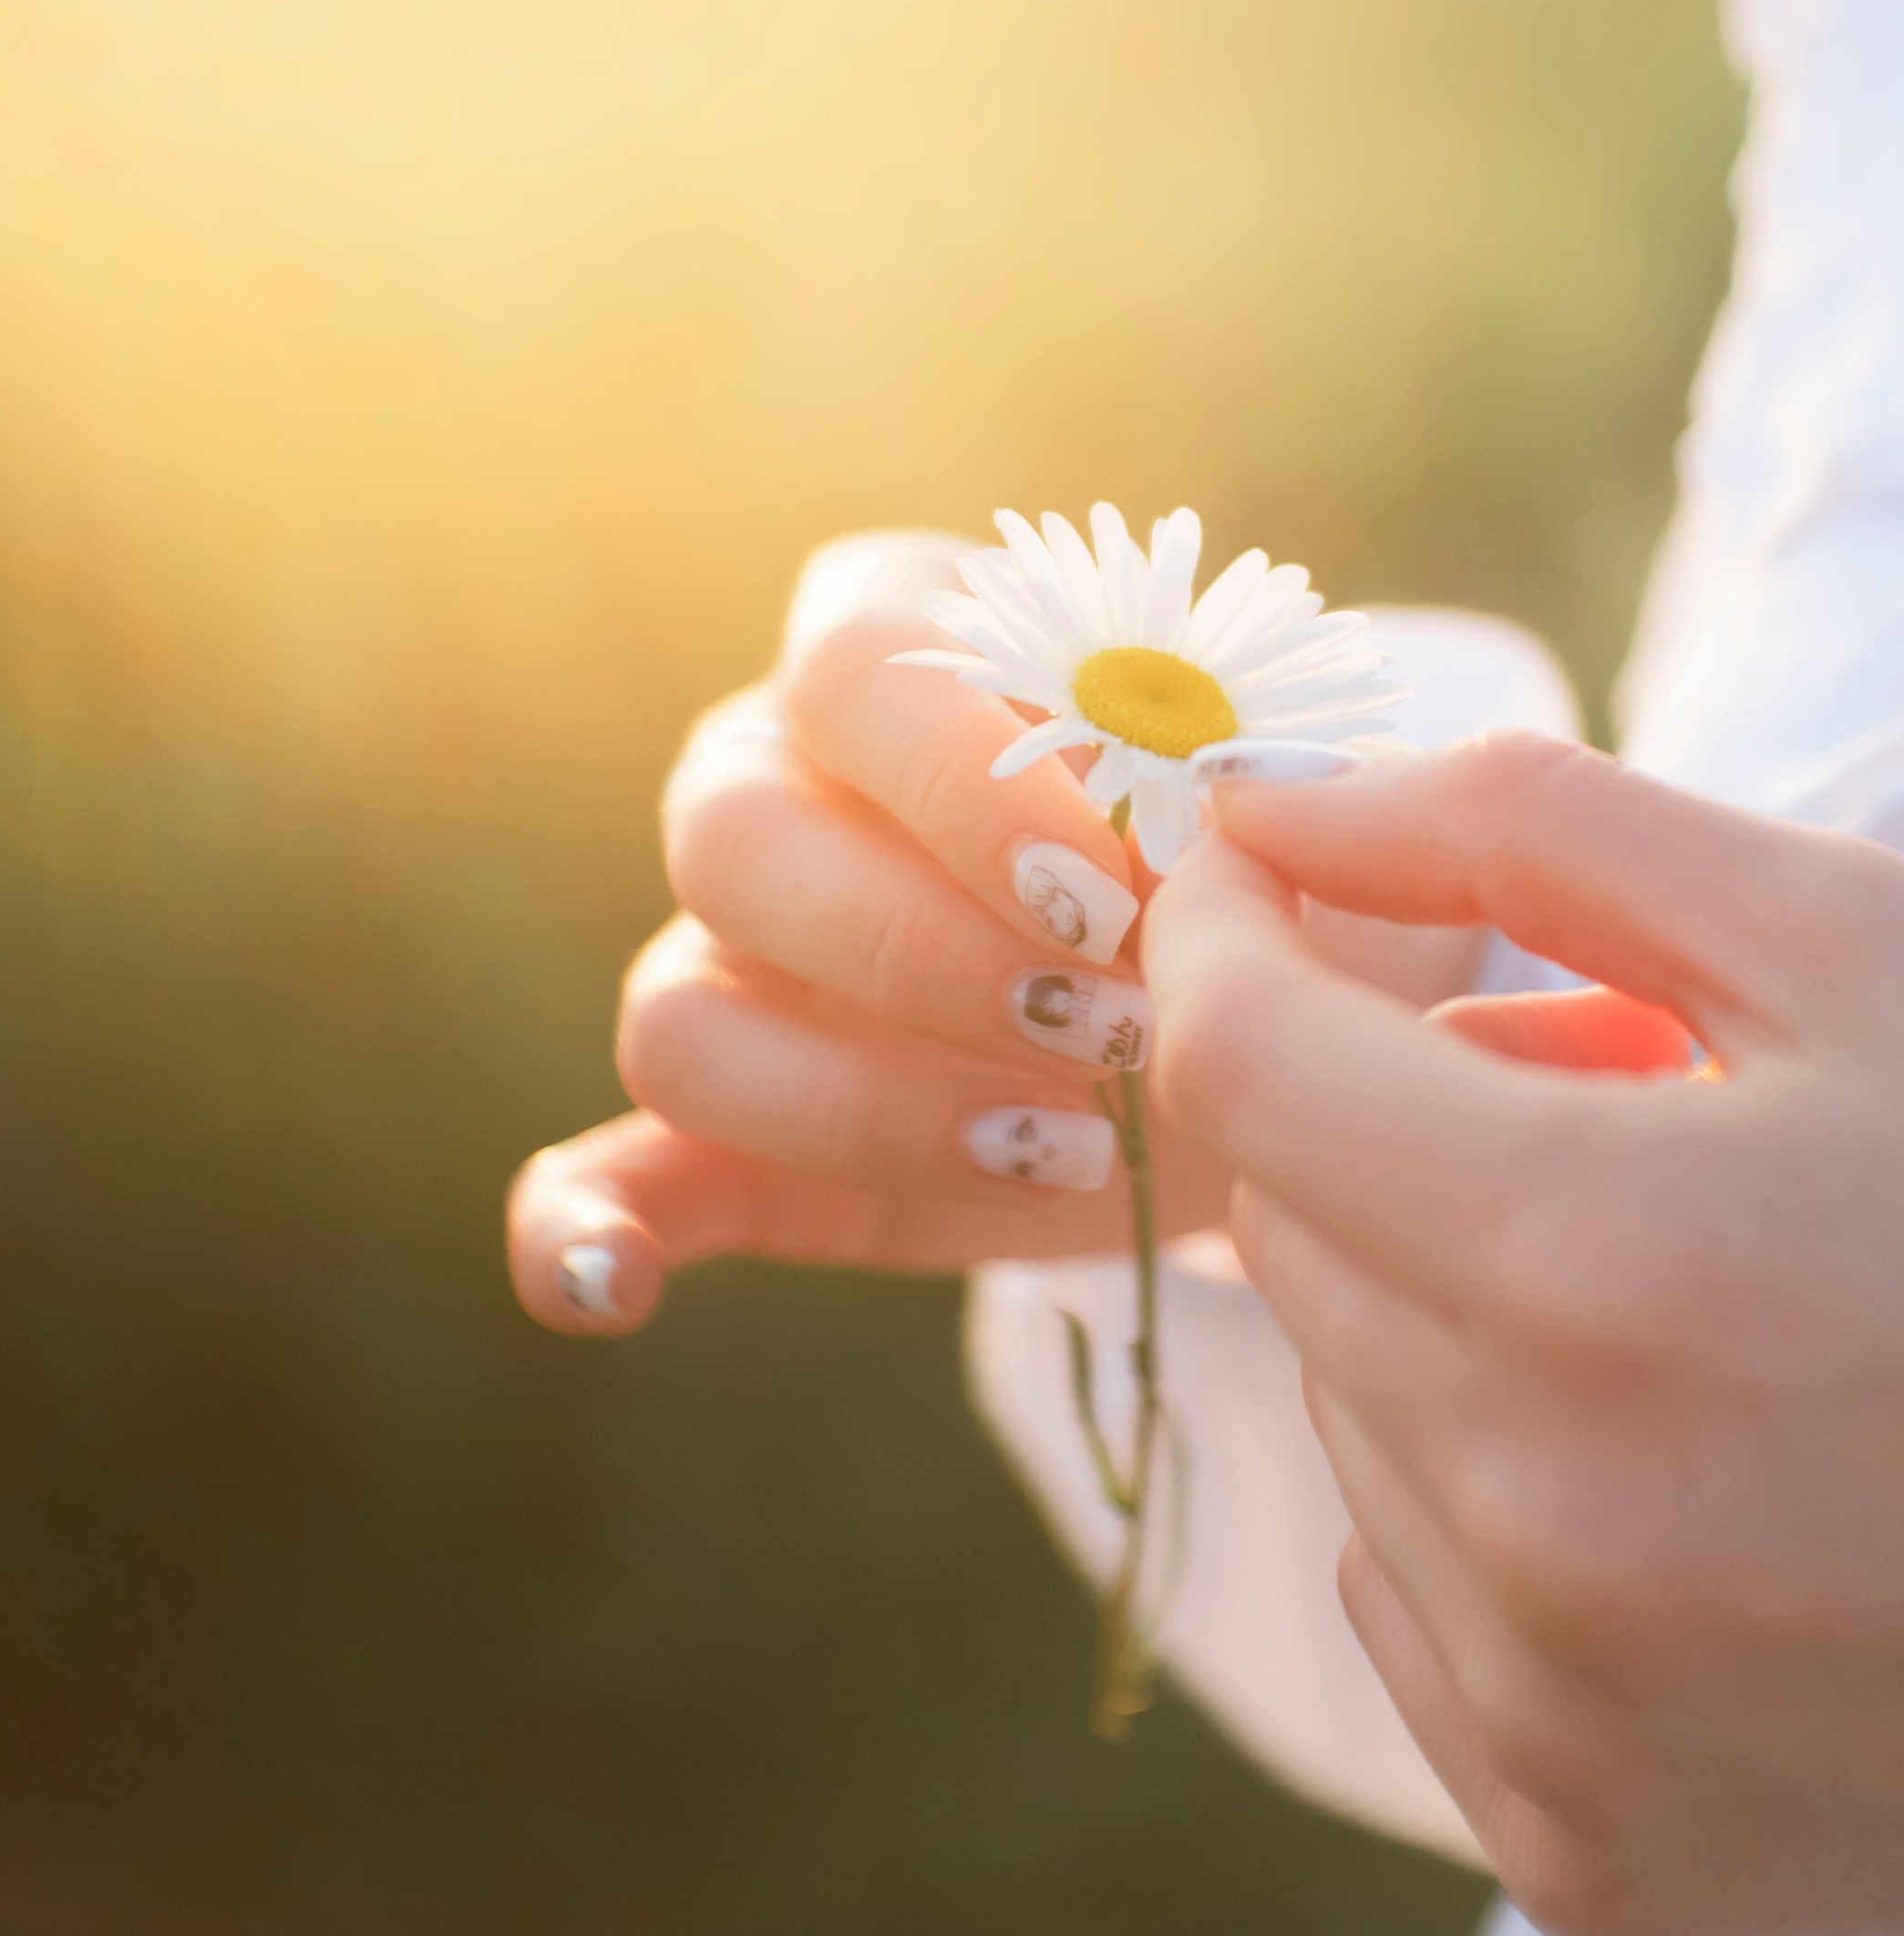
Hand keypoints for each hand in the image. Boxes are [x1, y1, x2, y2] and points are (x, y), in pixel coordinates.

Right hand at [508, 535, 1229, 1334]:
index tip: (1119, 886)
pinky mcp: (734, 1137)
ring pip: (681, 1016)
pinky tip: (615, 1292)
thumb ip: (1236, 788)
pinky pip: (606, 1172)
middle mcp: (768, 775)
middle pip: (736, 841)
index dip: (969, 782)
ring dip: (867, 1106)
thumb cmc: (1276, 862)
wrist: (1284, 1011)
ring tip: (1076, 1148)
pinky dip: (584, 1232)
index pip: (857, 667)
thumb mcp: (1287, 797)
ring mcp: (727, 961)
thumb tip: (1188, 842)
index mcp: (888, 642)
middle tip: (1115, 1029)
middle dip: (929, 955)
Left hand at [1143, 733, 1903, 1935]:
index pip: (1235, 1062)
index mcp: (1599, 1257)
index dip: (1214, 936)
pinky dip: (1490, 1511)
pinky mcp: (1578, 1862)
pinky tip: (1698, 1490)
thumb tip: (1268, 803)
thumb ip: (1537, 829)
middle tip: (1624, 1092)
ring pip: (1343, 1412)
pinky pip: (1404, 1602)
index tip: (1256, 883)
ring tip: (1699, 1301)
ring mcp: (1550, 1717)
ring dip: (1452, 1312)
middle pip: (1286, 1228)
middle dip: (1401, 1113)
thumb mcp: (1871, 943)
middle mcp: (1538, 1515)